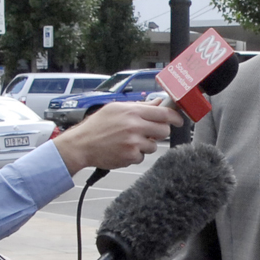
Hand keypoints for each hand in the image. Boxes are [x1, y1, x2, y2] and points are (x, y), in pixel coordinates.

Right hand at [54, 100, 183, 174]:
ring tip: (129, 141)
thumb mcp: (116, 109)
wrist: (80, 145)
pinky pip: (142, 156)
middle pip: (164, 131)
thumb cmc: (97, 126)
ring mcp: (133, 142)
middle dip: (159, 132)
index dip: (175, 118)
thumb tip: (158, 103)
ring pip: (154, 146)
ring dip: (145, 145)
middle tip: (148, 132)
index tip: (178, 120)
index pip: (164, 114)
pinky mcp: (130, 156)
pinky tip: (123, 149)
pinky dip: (135, 155)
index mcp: (132, 112)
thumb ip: (140, 106)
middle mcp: (134, 126)